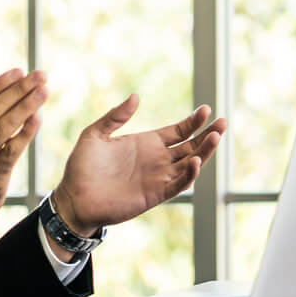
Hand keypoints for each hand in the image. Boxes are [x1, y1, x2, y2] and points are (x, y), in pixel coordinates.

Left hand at [52, 98, 225, 236]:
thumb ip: (115, 116)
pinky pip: (178, 184)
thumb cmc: (81, 168)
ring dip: (205, 152)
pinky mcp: (155, 194)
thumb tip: (136, 97)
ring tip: (215, 137)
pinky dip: (190, 174)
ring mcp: (158, 178)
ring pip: (190, 163)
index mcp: (147, 143)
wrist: (73, 199)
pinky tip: (195, 161)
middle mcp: (157, 160)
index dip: (194, 122)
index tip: (207, 110)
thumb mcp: (95, 135)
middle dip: (208, 134)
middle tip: (223, 122)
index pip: (179, 131)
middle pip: (191, 145)